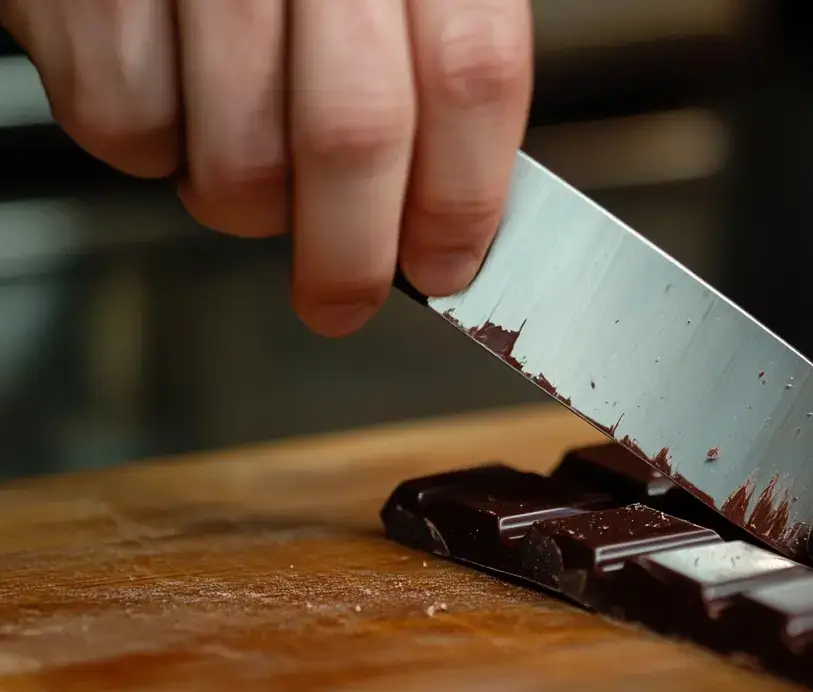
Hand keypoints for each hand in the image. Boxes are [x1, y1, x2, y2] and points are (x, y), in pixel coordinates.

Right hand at [1, 0, 532, 336]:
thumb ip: (431, 58)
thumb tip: (454, 202)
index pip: (470, 73)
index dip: (465, 195)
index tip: (448, 263)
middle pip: (352, 132)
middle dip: (350, 254)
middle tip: (340, 294)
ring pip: (236, 156)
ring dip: (247, 204)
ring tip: (245, 158)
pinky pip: (125, 124)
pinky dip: (150, 145)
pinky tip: (170, 89)